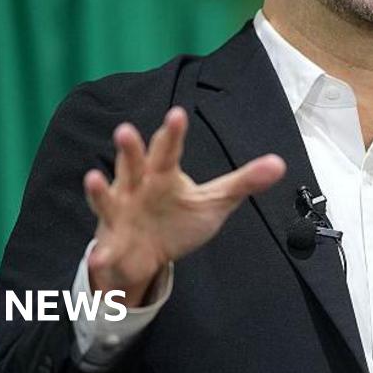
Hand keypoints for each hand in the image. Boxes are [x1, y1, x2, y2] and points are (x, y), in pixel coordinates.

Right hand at [83, 106, 285, 305]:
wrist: (147, 257)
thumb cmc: (178, 219)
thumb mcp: (214, 201)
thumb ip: (243, 182)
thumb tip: (280, 164)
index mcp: (162, 174)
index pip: (168, 150)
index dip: (172, 133)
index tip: (177, 115)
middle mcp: (137, 187)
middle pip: (132, 165)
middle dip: (128, 149)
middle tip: (125, 130)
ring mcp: (120, 214)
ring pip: (108, 198)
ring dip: (98, 189)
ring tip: (92, 177)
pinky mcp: (112, 244)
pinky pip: (105, 250)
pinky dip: (101, 254)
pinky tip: (99, 258)